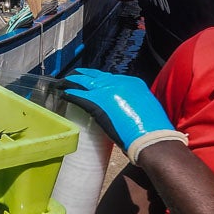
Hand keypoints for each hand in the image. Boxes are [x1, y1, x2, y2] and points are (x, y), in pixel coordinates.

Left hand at [64, 67, 183, 159]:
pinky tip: (63, 94)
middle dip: (81, 76)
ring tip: (62, 84)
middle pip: (94, 76)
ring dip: (71, 82)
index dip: (97, 79)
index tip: (91, 82)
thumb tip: (125, 110)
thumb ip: (132, 104)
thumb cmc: (151, 129)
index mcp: (132, 83)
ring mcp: (106, 90)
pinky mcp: (96, 102)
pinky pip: (78, 95)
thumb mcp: (144, 108)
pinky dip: (70, 94)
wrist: (150, 137)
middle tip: (72, 77)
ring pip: (83, 81)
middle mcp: (118, 83)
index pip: (108, 77)